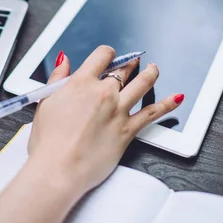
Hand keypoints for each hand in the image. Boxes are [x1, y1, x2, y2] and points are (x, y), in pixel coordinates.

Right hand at [0, 45, 184, 222]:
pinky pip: (152, 113)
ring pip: (142, 84)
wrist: (58, 169)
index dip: (108, 53)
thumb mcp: (46, 102)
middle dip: (130, 63)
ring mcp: (118, 111)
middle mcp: (103, 93)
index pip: (102, 56)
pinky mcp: (128, 130)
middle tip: (134, 61)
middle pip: (124, 69)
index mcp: (81, 83)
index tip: (110, 55)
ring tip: (154, 69)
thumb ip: (58, 77)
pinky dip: (167, 104)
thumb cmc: (48, 141)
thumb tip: (64, 59)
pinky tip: (176, 98)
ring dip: (151, 74)